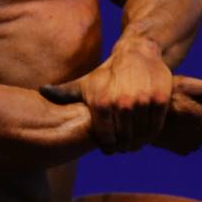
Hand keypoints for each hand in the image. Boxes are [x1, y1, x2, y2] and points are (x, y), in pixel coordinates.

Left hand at [38, 41, 173, 152]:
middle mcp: (122, 103)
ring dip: (138, 143)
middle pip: (124, 139)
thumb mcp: (85, 83)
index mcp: (101, 103)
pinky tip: (145, 134)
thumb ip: (64, 92)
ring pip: (141, 135)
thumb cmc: (107, 72)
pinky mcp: (160, 99)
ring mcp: (142, 102)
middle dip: (123, 147)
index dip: (108, 147)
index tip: (110, 148)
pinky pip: (156, 126)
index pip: (106, 138)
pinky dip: (151, 134)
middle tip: (123, 148)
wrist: (137, 52)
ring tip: (134, 144)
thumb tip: (41, 91)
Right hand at [150, 76, 201, 155]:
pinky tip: (172, 124)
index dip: (201, 99)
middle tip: (180, 103)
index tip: (188, 96)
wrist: (142, 111)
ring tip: (175, 114)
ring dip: (190, 123)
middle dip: (197, 112)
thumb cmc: (170, 92)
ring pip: (199, 130)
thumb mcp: (194, 86)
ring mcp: (195, 145)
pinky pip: (188, 140)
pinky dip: (182, 134)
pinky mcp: (183, 151)